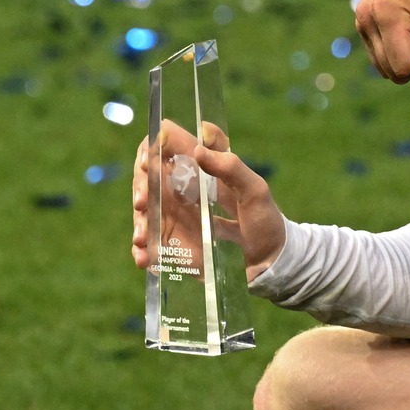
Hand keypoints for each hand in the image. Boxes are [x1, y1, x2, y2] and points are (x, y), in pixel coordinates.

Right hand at [131, 120, 287, 280]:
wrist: (270, 262)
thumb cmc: (265, 220)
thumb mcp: (255, 192)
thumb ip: (232, 168)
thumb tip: (198, 149)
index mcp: (200, 170)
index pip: (166, 147)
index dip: (152, 147)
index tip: (149, 160)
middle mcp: (182, 190)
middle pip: (147, 178)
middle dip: (140, 187)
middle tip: (142, 202)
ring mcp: (175, 217)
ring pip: (144, 211)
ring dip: (139, 221)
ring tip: (141, 237)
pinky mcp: (174, 244)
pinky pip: (150, 244)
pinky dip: (142, 250)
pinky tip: (142, 258)